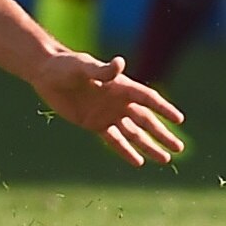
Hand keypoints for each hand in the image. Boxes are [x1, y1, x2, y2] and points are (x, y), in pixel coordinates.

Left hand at [27, 51, 184, 167]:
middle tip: (179, 147)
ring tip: (166, 159)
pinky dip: (126, 151)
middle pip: (146, 120)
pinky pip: (114, 140)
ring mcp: (107, 114)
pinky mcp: (94, 124)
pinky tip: (138, 162)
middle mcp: (118, 101)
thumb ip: (102, 69)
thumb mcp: (83, 67)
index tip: (179, 119)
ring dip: (149, 146)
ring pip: (134, 133)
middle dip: (162, 134)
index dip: (163, 108)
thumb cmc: (66, 65)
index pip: (147, 99)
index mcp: (120, 85)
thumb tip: (120, 63)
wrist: (46, 74)